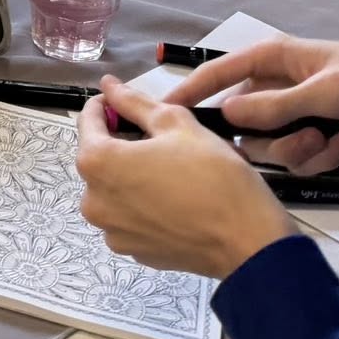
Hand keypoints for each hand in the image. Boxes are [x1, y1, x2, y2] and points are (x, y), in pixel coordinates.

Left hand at [76, 78, 295, 279]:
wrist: (249, 241)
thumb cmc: (213, 176)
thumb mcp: (176, 123)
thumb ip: (134, 102)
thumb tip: (109, 85)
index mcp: (96, 163)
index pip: (89, 121)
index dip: (108, 105)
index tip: (128, 102)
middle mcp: (93, 200)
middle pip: (100, 157)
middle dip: (124, 142)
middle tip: (163, 137)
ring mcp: (112, 231)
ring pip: (115, 188)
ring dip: (134, 174)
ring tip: (173, 169)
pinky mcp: (134, 252)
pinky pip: (130, 217)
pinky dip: (145, 204)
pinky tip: (175, 199)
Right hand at [163, 36, 338, 175]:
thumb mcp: (327, 90)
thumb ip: (277, 105)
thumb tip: (229, 117)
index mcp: (275, 60)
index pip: (221, 72)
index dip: (192, 89)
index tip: (165, 111)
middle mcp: (279, 88)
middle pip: (245, 123)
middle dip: (271, 138)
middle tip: (303, 138)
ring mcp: (298, 116)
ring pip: (269, 147)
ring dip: (299, 150)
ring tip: (331, 140)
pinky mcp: (317, 141)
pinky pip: (297, 161)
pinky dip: (320, 158)